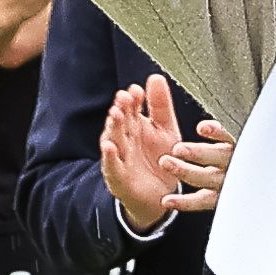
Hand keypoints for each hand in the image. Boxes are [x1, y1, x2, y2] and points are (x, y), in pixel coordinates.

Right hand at [100, 69, 231, 233]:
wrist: (160, 197)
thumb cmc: (160, 161)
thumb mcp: (165, 130)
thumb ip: (159, 106)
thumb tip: (154, 77)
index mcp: (135, 126)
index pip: (131, 109)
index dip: (133, 100)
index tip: (136, 90)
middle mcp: (125, 140)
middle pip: (120, 122)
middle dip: (121, 109)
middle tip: (123, 98)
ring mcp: (120, 158)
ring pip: (113, 140)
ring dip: (113, 128)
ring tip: (115, 115)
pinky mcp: (119, 178)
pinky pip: (112, 166)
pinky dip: (109, 157)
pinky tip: (110, 147)